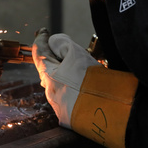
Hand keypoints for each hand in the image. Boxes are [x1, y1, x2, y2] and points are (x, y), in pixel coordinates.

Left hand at [32, 28, 138, 147]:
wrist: (108, 111)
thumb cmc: (92, 81)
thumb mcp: (77, 53)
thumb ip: (62, 44)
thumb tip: (53, 43)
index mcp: (48, 75)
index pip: (39, 52)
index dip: (41, 39)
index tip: (43, 31)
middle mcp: (49, 91)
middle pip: (47, 68)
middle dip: (52, 56)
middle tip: (60, 46)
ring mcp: (58, 105)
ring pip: (57, 82)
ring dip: (63, 72)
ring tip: (77, 65)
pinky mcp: (69, 115)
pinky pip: (66, 94)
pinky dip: (70, 85)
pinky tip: (83, 82)